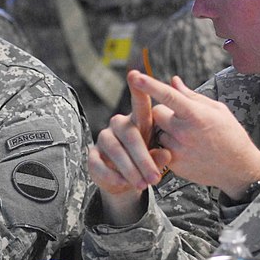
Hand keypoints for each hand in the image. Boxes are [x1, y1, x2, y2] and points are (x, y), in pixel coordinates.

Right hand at [88, 71, 171, 223]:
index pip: (139, 103)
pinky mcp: (93, 154)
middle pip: (129, 134)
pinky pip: (98, 163)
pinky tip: (123, 183)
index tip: (135, 74)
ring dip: (130, 169)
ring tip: (144, 184)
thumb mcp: (158, 158)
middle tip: (155, 178)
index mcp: (138, 120)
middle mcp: (119, 124)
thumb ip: (162, 155)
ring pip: (114, 149)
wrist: (126, 181)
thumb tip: (166, 153)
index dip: (138, 90)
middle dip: (143, 158)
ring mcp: (104, 138)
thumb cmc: (146, 161)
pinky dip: (112, 175)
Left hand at [129, 72, 259, 199]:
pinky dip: (169, 146)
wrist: (238, 168)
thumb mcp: (217, 110)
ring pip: (158, 131)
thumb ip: (191, 95)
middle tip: (180, 118)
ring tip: (188, 137)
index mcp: (196, 114)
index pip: (168, 96)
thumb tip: (173, 80)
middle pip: (157, 113)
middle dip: (164, 112)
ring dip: (166, 131)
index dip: (150, 85)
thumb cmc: (230, 135)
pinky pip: (161, 148)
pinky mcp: (174, 164)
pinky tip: (187, 148)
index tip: (135, 77)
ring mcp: (178, 149)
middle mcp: (184, 131)